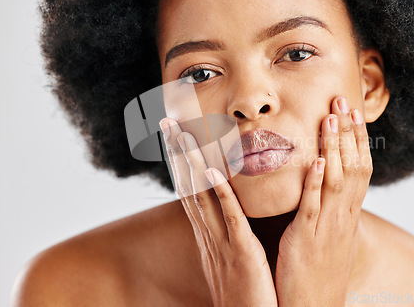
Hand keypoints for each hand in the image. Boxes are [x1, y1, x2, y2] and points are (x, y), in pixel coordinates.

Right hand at [159, 117, 277, 306]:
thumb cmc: (247, 294)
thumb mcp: (233, 259)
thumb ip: (229, 234)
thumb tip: (227, 214)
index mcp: (209, 235)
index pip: (192, 191)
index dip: (182, 163)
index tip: (175, 137)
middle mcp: (209, 235)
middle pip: (189, 186)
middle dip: (177, 154)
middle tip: (167, 123)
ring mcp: (221, 243)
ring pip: (202, 195)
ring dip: (191, 163)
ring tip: (181, 134)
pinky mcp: (240, 252)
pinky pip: (229, 218)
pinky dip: (220, 193)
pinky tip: (212, 171)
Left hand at [275, 96, 372, 305]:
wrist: (314, 304)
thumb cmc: (318, 267)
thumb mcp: (329, 232)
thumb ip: (328, 206)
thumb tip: (324, 180)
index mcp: (346, 213)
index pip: (358, 168)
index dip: (356, 139)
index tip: (351, 111)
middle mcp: (342, 216)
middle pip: (352, 167)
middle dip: (348, 133)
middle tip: (342, 100)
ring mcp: (326, 226)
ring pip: (336, 181)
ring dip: (335, 149)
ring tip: (331, 119)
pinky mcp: (306, 238)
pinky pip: (314, 208)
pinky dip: (318, 184)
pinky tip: (319, 162)